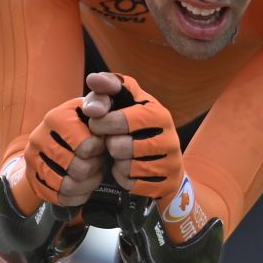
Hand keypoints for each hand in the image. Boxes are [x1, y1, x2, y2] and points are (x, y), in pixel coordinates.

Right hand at [24, 97, 105, 206]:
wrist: (51, 137)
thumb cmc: (80, 123)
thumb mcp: (89, 108)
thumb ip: (100, 103)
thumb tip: (97, 110)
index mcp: (56, 118)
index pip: (86, 146)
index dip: (100, 150)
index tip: (101, 145)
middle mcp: (39, 137)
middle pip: (78, 168)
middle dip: (94, 168)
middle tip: (97, 162)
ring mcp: (32, 160)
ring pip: (67, 186)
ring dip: (86, 184)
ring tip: (92, 175)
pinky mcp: (31, 178)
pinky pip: (57, 197)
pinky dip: (75, 196)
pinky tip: (82, 188)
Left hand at [84, 73, 184, 200]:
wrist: (164, 162)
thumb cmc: (135, 127)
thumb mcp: (124, 104)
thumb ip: (106, 91)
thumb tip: (92, 79)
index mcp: (158, 112)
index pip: (126, 115)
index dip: (103, 116)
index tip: (93, 118)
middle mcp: (169, 135)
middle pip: (122, 142)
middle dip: (106, 139)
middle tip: (105, 137)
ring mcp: (170, 161)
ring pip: (126, 165)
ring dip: (115, 160)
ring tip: (117, 152)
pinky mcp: (165, 182)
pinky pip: (132, 183)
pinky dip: (122, 176)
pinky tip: (124, 168)